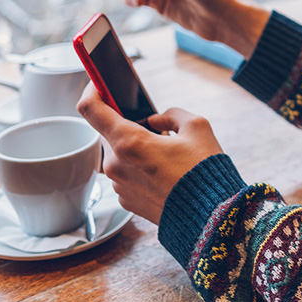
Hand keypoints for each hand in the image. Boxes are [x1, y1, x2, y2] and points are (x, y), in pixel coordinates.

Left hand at [77, 84, 224, 224]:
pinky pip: (126, 175)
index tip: (100, 84)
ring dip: (135, 149)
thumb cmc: (204, 172)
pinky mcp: (126, 201)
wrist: (210, 217)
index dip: (92, 90)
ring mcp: (119, 185)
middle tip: (153, 126)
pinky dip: (139, 168)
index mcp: (128, 141)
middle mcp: (116, 164)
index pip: (91, 109)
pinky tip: (163, 172)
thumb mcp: (197, 127)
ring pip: (119, 155)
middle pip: (109, 133)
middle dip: (127, 125)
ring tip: (165, 154)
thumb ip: (171, 115)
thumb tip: (157, 121)